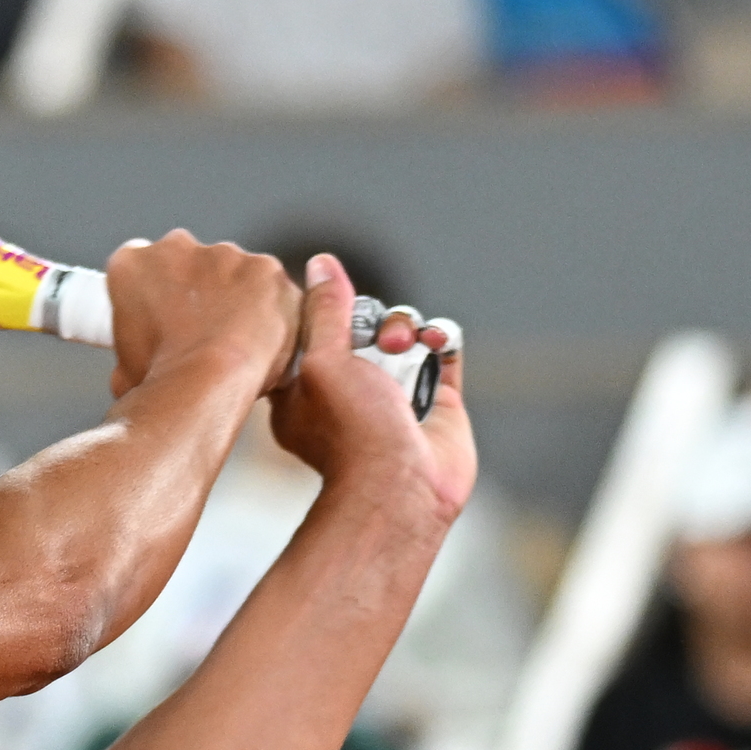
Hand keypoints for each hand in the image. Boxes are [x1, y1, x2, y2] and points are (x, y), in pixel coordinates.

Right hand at [103, 231, 299, 399]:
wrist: (204, 386)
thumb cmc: (160, 381)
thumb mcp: (122, 372)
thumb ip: (127, 357)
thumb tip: (130, 377)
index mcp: (132, 265)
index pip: (139, 261)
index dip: (153, 287)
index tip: (162, 311)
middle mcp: (176, 247)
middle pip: (188, 261)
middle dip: (196, 288)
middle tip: (201, 330)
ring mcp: (224, 254)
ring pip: (233, 270)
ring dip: (235, 296)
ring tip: (236, 341)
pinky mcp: (264, 268)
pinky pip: (271, 286)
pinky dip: (271, 308)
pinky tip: (264, 338)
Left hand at [268, 254, 475, 526]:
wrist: (402, 485)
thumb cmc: (350, 431)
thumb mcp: (322, 361)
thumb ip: (324, 311)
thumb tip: (321, 263)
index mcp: (306, 390)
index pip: (317, 334)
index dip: (329, 315)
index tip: (337, 314)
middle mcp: (352, 392)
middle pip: (365, 330)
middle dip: (375, 322)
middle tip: (379, 338)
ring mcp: (397, 395)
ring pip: (405, 336)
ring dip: (408, 328)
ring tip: (407, 344)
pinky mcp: (439, 400)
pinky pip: (444, 351)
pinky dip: (442, 337)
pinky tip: (435, 341)